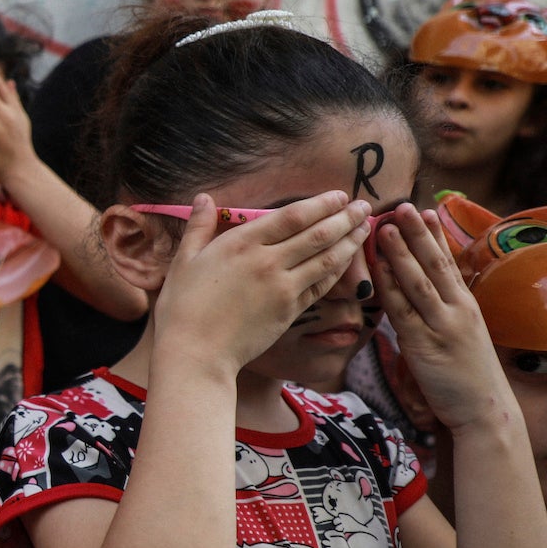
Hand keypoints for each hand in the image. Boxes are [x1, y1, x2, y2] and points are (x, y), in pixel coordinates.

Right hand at [149, 192, 370, 374]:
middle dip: (345, 217)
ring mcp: (283, 287)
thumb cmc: (182, 307)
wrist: (196, 353)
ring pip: (327, 257)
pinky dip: (339, 270)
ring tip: (364, 227)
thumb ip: (198, 227)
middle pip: (318, 233)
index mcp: (241, 244)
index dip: (320, 203)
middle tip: (363, 205)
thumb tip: (203, 198)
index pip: (292, 216)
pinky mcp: (291, 310)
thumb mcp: (184, 261)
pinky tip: (348, 260)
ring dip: (350, 240)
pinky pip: (322, 284)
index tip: (338, 195)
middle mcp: (268, 261)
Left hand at [371, 204, 512, 431]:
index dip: (435, 236)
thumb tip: (421, 291)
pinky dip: (389, 288)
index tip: (425, 210)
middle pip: (434, 264)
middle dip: (417, 234)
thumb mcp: (460, 333)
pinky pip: (402, 311)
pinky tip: (377, 270)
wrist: (482, 409)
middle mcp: (457, 309)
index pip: (449, 262)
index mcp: (466, 304)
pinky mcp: (423, 345)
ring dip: (400, 253)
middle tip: (402, 205)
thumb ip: (442, 311)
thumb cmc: (466, 373)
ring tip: (385, 227)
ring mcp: (441, 326)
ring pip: (417, 282)